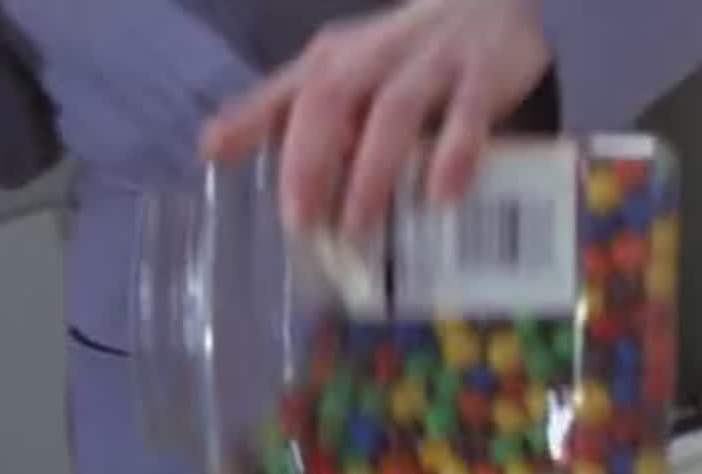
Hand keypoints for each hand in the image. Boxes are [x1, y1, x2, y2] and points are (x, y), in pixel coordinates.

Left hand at [201, 0, 551, 235]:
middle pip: (332, 98)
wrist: (490, 3)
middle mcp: (376, 56)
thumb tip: (210, 144)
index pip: (287, 90)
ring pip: (395, 111)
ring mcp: (431, 62)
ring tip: (358, 225)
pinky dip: (453, 155)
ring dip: (372, 172)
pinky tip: (439, 195)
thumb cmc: (398, 58)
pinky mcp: (484, 74)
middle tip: (300, 222)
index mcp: (334, 59)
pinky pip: (468, 115)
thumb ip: (277, 111)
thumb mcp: (334, 75)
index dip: (250, 121)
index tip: (217, 155)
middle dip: (310, 161)